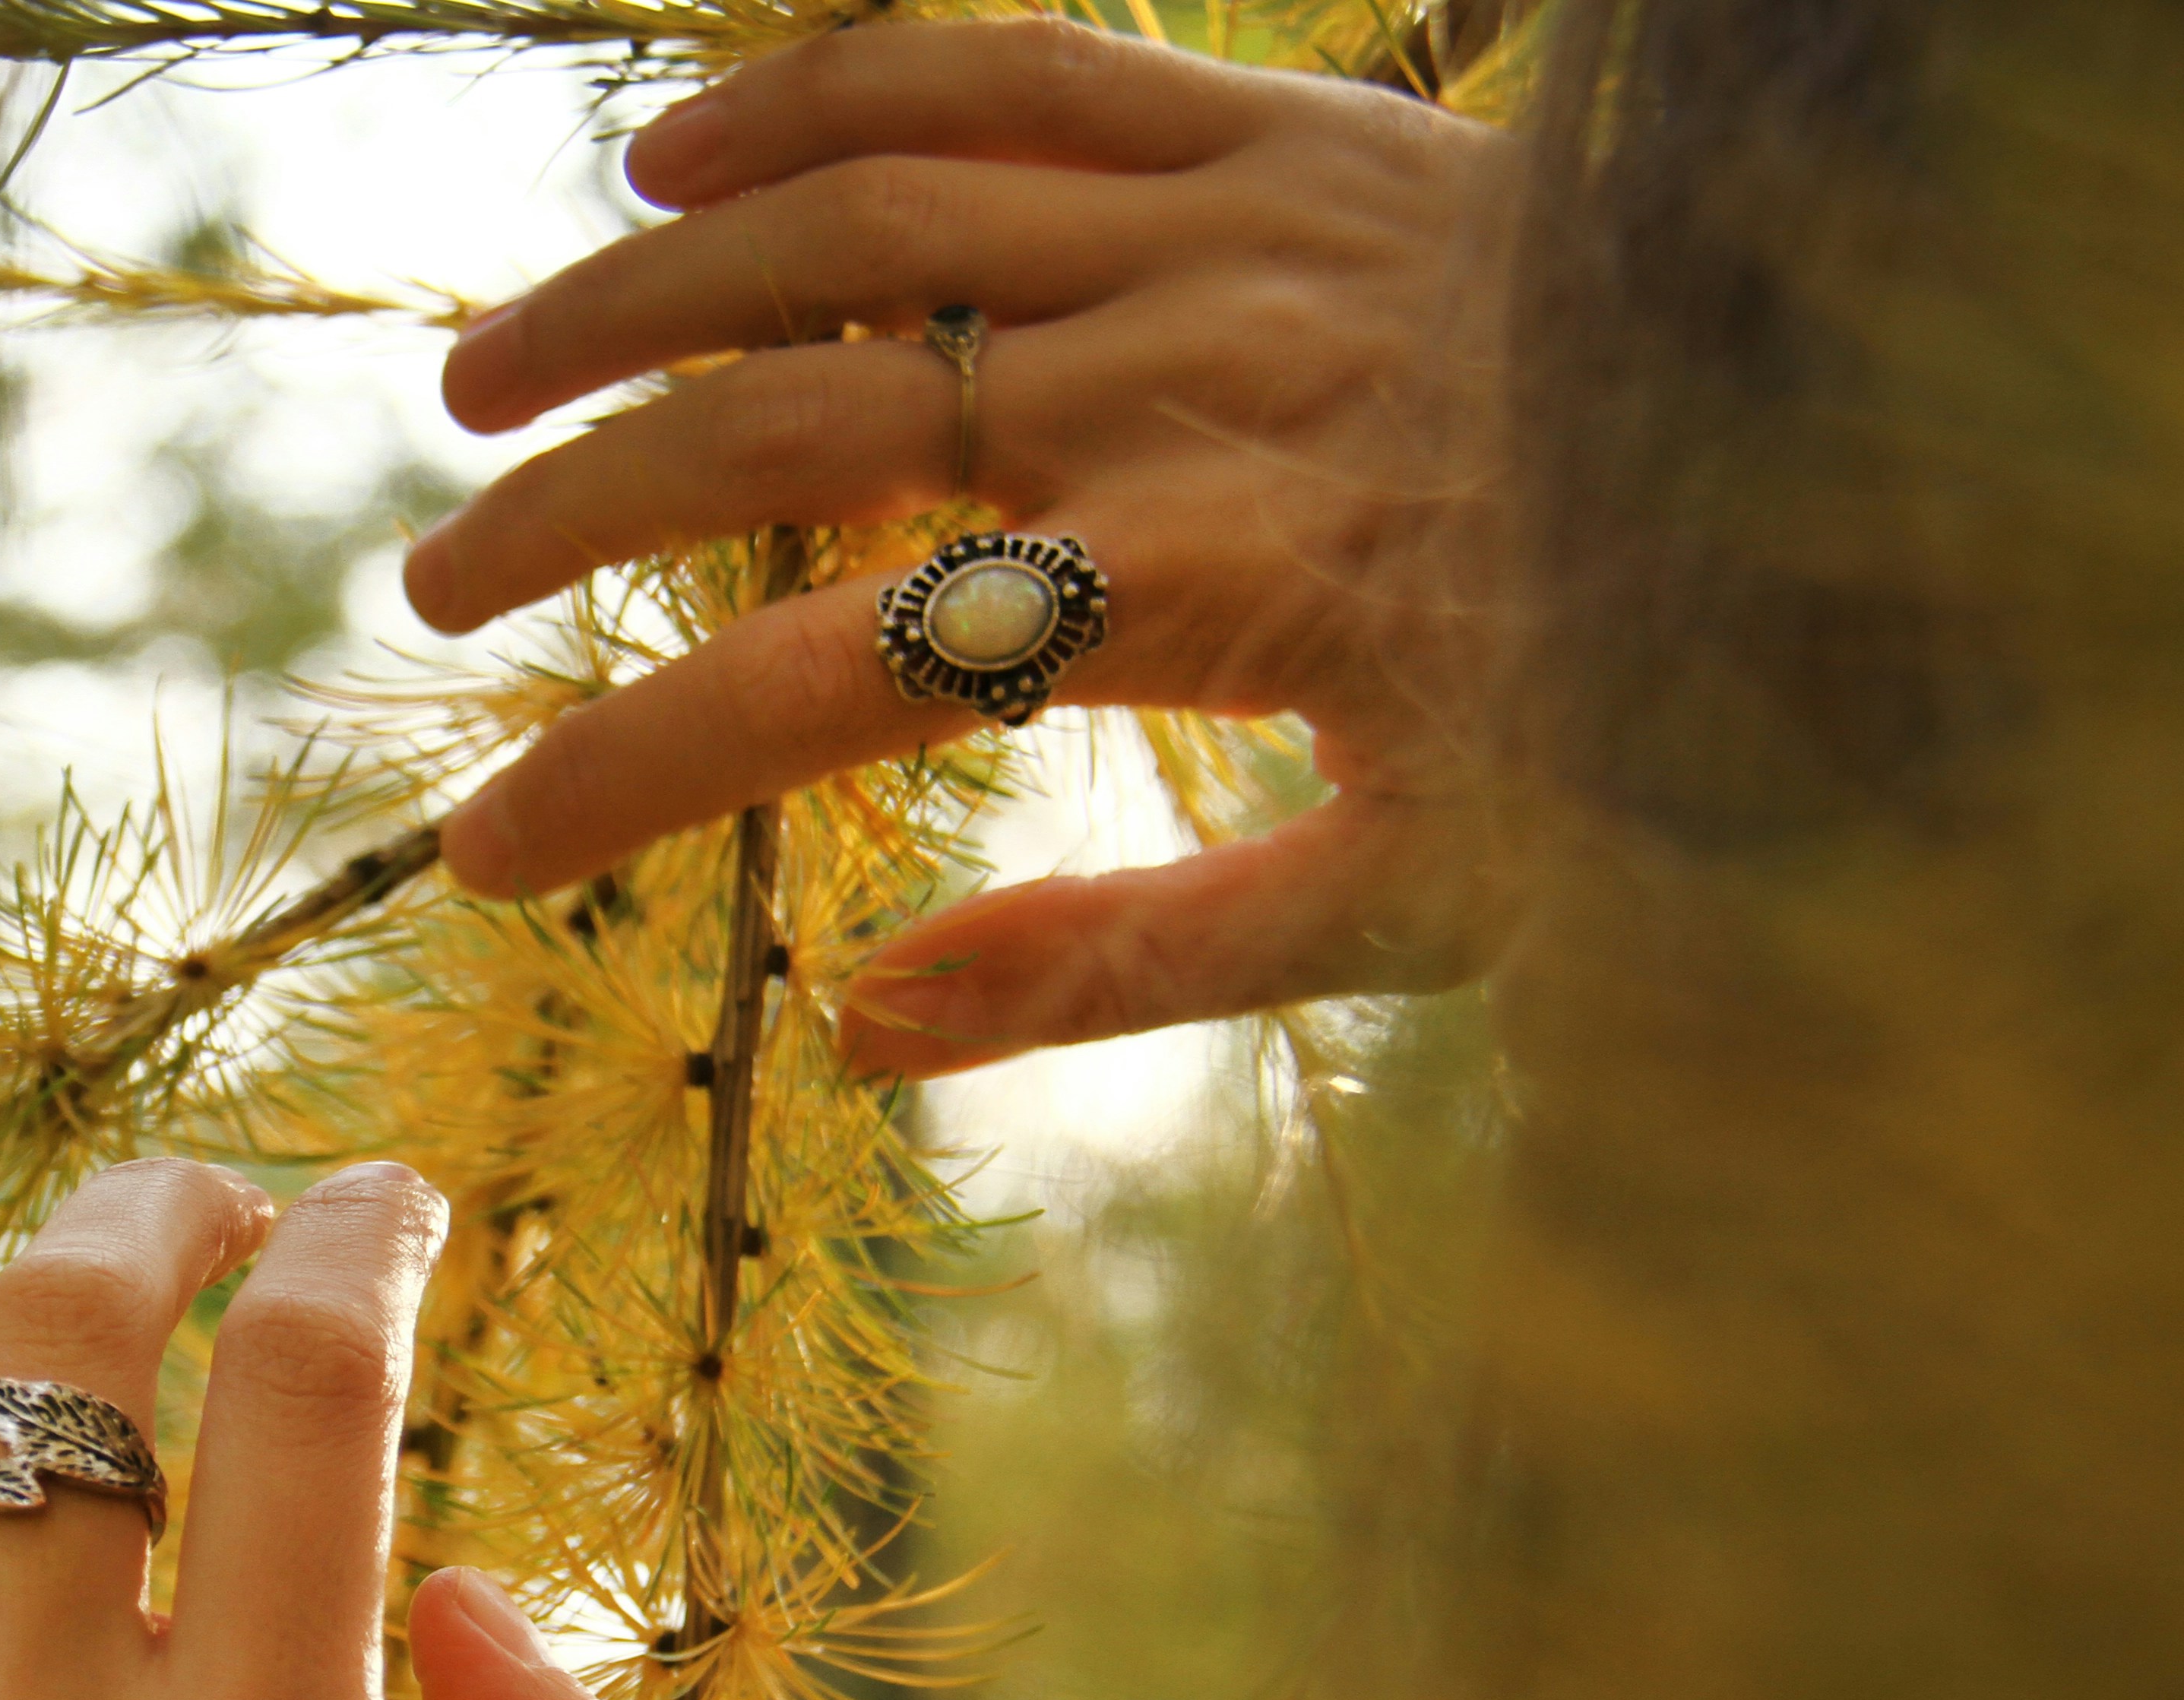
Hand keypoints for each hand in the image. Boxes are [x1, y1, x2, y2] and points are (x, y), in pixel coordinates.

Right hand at [403, 18, 1517, 1075]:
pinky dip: (815, 92)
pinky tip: (670, 155)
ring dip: (630, 299)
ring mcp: (1213, 229)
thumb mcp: (1411, 908)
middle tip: (431, 593)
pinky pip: (995, 67)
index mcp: (1202, 596)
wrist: (1840, 458)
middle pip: (785, 424)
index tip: (477, 855)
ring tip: (478, 386)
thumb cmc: (1624, 711)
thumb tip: (856, 1032)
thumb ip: (1123, 964)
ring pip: (847, 225)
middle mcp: (1176, 389)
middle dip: (572, 513)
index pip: (828, 688)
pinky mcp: (1261, 122)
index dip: (626, 774)